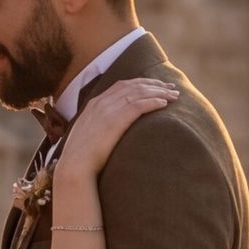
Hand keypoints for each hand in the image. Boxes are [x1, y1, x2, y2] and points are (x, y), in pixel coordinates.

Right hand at [57, 78, 173, 180]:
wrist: (75, 166)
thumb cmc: (82, 157)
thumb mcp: (90, 135)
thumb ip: (100, 126)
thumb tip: (111, 131)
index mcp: (95, 103)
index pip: (122, 85)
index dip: (142, 83)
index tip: (156, 85)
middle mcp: (101, 102)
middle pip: (133, 86)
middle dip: (155, 84)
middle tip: (171, 86)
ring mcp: (107, 110)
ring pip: (138, 93)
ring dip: (159, 92)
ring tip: (174, 95)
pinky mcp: (114, 121)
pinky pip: (138, 106)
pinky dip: (152, 102)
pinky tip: (164, 104)